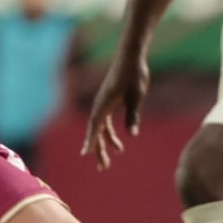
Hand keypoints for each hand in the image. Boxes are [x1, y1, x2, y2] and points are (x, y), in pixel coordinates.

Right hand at [81, 50, 148, 170]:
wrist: (132, 55)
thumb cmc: (134, 74)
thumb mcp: (137, 95)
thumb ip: (133, 114)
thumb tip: (132, 134)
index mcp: (105, 102)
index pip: (95, 125)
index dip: (90, 140)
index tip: (85, 154)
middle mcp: (101, 103)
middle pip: (97, 130)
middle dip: (99, 149)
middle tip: (103, 167)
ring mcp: (105, 102)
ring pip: (101, 127)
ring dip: (106, 142)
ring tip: (114, 156)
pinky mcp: (110, 100)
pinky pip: (106, 121)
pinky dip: (110, 133)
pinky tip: (118, 143)